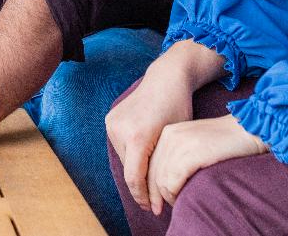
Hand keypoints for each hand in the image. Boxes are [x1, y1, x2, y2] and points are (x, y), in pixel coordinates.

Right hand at [106, 65, 195, 213]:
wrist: (166, 79)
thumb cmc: (178, 109)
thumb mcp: (174, 141)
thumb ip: (163, 168)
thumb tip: (158, 195)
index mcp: (137, 137)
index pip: (133, 178)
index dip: (143, 197)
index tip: (154, 208)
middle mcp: (119, 130)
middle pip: (128, 169)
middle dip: (142, 185)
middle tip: (155, 197)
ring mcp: (112, 123)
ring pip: (123, 158)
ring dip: (136, 168)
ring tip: (152, 172)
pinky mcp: (110, 119)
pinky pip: (120, 145)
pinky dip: (131, 154)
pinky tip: (145, 155)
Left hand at [146, 115, 267, 213]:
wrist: (248, 129)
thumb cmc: (225, 142)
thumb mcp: (194, 143)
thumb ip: (177, 156)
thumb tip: (162, 183)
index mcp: (168, 132)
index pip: (149, 162)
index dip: (148, 184)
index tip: (154, 201)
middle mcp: (170, 135)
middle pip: (152, 172)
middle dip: (153, 194)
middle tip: (159, 209)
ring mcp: (181, 144)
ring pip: (161, 180)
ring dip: (167, 196)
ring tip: (177, 203)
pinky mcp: (192, 154)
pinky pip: (173, 181)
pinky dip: (175, 194)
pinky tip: (182, 199)